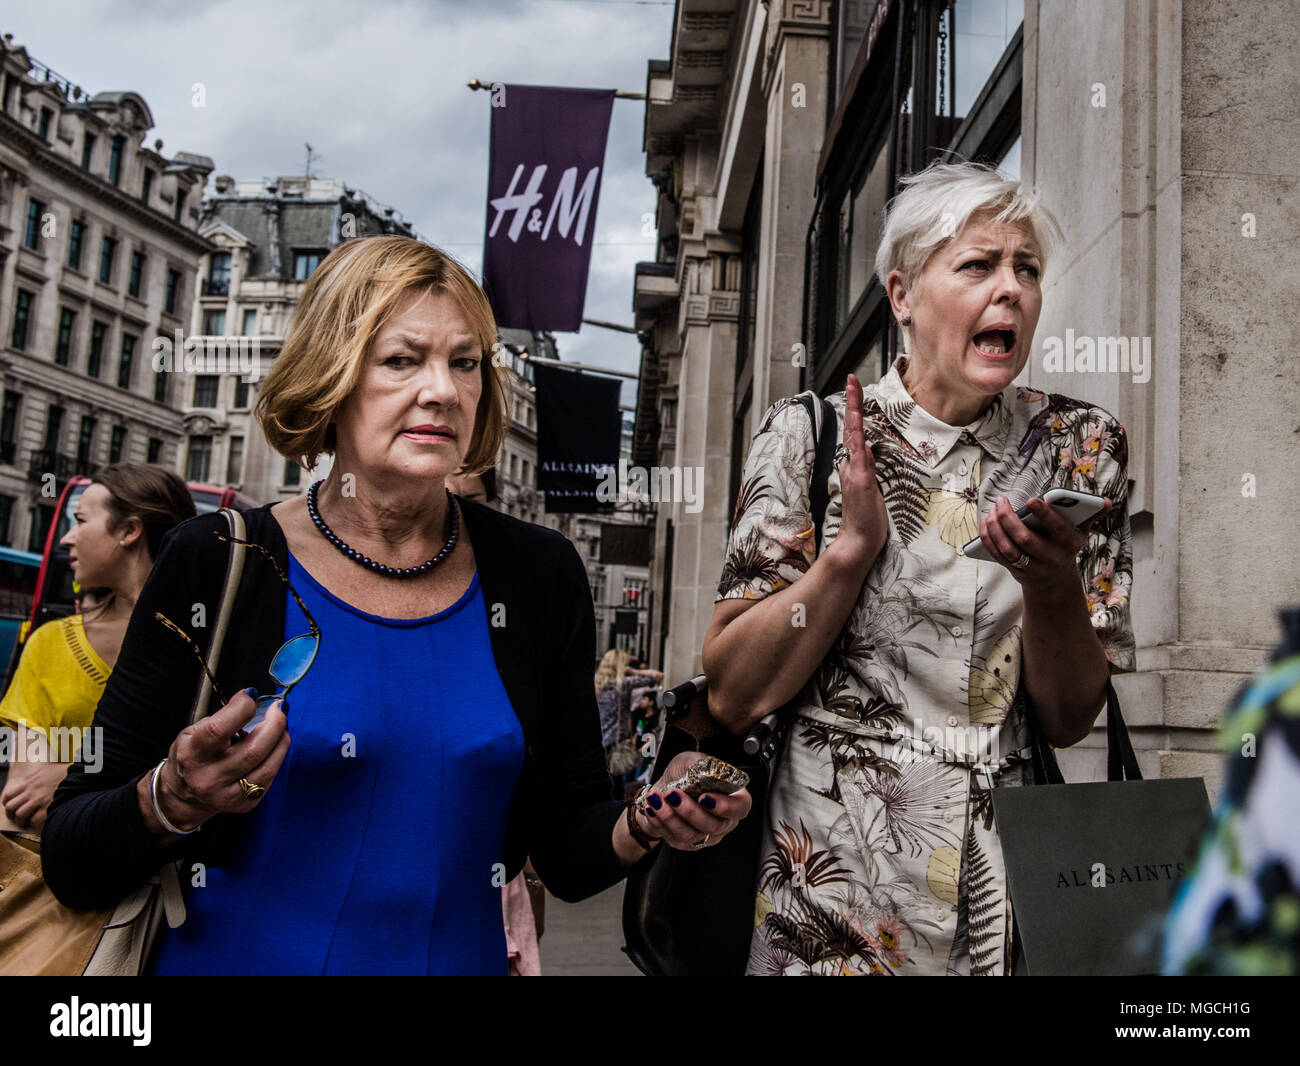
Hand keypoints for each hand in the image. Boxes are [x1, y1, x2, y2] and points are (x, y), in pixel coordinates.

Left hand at [1, 759, 69, 829]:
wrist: (77, 776)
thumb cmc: (64, 772)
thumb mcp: (47, 766)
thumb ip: (38, 766)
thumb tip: (37, 758)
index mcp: (29, 782)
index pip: (8, 795)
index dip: (7, 803)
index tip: (12, 805)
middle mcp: (30, 791)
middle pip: (10, 807)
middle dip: (12, 813)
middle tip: (18, 815)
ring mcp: (38, 800)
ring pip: (20, 814)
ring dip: (22, 819)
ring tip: (27, 820)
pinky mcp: (47, 808)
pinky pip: (33, 820)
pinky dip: (34, 822)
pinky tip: (39, 819)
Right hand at [150, 688, 290, 832]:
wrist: (185, 794)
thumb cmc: (194, 755)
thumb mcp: (195, 731)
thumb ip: (222, 716)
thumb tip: (249, 697)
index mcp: (191, 755)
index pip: (218, 730)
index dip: (241, 709)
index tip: (252, 695)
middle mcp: (207, 779)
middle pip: (252, 751)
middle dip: (274, 724)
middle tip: (280, 708)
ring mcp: (226, 795)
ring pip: (266, 767)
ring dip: (281, 740)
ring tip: (281, 725)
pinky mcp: (243, 805)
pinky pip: (269, 778)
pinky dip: (277, 757)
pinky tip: (276, 745)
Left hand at [631, 751, 752, 851]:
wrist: (664, 789)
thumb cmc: (684, 775)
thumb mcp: (691, 760)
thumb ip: (698, 765)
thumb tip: (699, 771)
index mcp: (733, 798)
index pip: (740, 808)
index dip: (725, 806)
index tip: (704, 797)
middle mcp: (723, 820)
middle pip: (713, 825)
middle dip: (690, 811)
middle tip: (672, 794)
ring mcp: (706, 835)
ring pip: (691, 835)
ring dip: (670, 817)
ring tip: (656, 799)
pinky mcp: (687, 843)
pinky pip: (675, 839)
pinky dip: (660, 823)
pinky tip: (651, 809)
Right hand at [833, 374, 889, 568]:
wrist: (858, 541)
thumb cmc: (865, 518)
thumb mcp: (870, 487)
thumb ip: (866, 467)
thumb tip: (867, 449)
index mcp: (855, 465)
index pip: (855, 431)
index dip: (855, 409)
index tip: (854, 387)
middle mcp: (851, 465)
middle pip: (852, 427)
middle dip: (852, 401)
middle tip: (852, 378)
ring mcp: (854, 472)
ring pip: (854, 436)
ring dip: (854, 412)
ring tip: (853, 390)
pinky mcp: (860, 482)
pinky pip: (859, 456)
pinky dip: (857, 439)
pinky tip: (857, 424)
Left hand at [978, 496, 1111, 588]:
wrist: (1055, 582)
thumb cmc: (1066, 547)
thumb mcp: (1081, 533)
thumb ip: (1090, 515)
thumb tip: (1107, 502)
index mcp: (1070, 544)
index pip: (1058, 529)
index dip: (1045, 515)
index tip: (1031, 500)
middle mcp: (1052, 558)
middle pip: (1026, 540)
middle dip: (1009, 519)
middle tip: (1001, 502)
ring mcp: (1033, 568)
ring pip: (1008, 550)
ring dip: (995, 529)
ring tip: (991, 511)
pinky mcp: (1016, 572)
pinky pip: (998, 556)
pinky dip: (988, 539)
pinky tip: (985, 523)